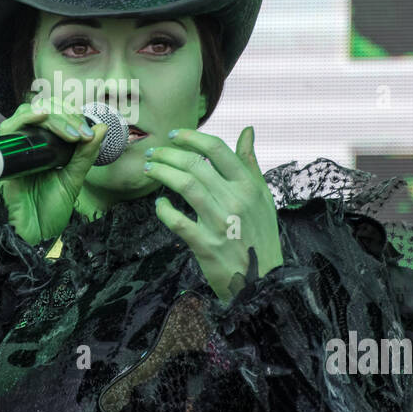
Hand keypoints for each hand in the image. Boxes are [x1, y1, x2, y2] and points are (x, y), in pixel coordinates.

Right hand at [0, 98, 106, 245]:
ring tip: (70, 132)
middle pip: (42, 111)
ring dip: (51, 117)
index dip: (72, 116)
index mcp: (47, 147)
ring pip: (27, 114)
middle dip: (65, 116)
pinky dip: (25, 118)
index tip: (89, 133)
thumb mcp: (74, 179)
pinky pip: (9, 129)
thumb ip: (86, 154)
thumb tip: (102, 127)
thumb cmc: (52, 209)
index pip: (55, 116)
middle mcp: (31, 144)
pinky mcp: (6, 157)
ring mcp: (17, 149)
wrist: (37, 234)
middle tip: (81, 133)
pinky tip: (41, 117)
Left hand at [145, 125, 283, 302]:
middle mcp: (234, 200)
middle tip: (153, 153)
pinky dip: (164, 210)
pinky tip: (159, 204)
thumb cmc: (260, 235)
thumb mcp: (263, 197)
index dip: (192, 137)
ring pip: (185, 186)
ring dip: (162, 173)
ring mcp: (219, 223)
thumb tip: (247, 131)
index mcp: (248, 186)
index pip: (217, 150)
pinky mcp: (206, 245)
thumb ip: (250, 163)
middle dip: (168, 154)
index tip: (174, 135)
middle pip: (196, 164)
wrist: (263, 281)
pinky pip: (178, 221)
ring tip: (149, 170)